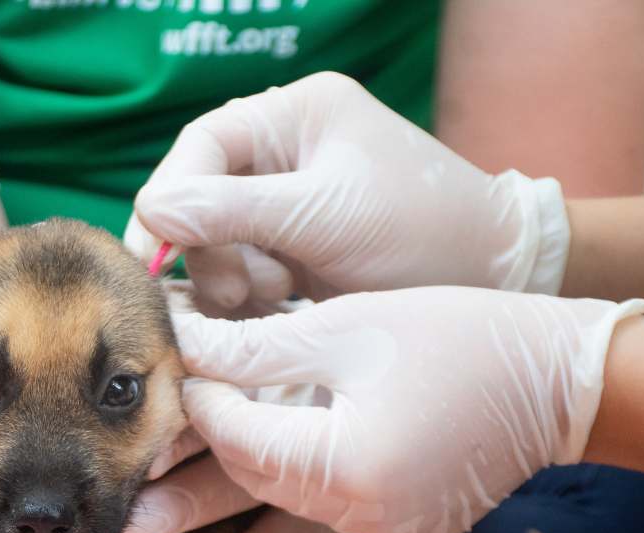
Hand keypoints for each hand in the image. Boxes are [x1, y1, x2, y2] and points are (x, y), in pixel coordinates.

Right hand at [124, 72, 569, 312]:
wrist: (493, 281)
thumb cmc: (421, 232)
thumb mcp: (321, 216)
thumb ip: (231, 211)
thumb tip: (150, 209)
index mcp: (296, 114)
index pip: (202, 145)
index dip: (170, 198)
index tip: (155, 253)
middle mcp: (285, 150)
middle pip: (199, 196)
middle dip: (208, 249)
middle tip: (233, 295)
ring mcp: (288, 203)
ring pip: (215, 240)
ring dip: (229, 277)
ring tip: (271, 299)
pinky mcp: (292, 249)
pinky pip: (240, 269)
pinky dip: (247, 295)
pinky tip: (276, 307)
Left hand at [172, 287, 643, 532]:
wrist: (562, 380)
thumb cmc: (457, 333)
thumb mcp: (346, 326)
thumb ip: (256, 346)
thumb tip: (183, 347)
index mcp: (350, 462)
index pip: (241, 441)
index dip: (197, 410)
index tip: (168, 380)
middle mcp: (367, 515)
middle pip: (257, 494)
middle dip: (196, 488)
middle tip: (128, 514)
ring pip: (287, 516)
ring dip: (238, 511)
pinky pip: (328, 527)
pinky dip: (290, 515)